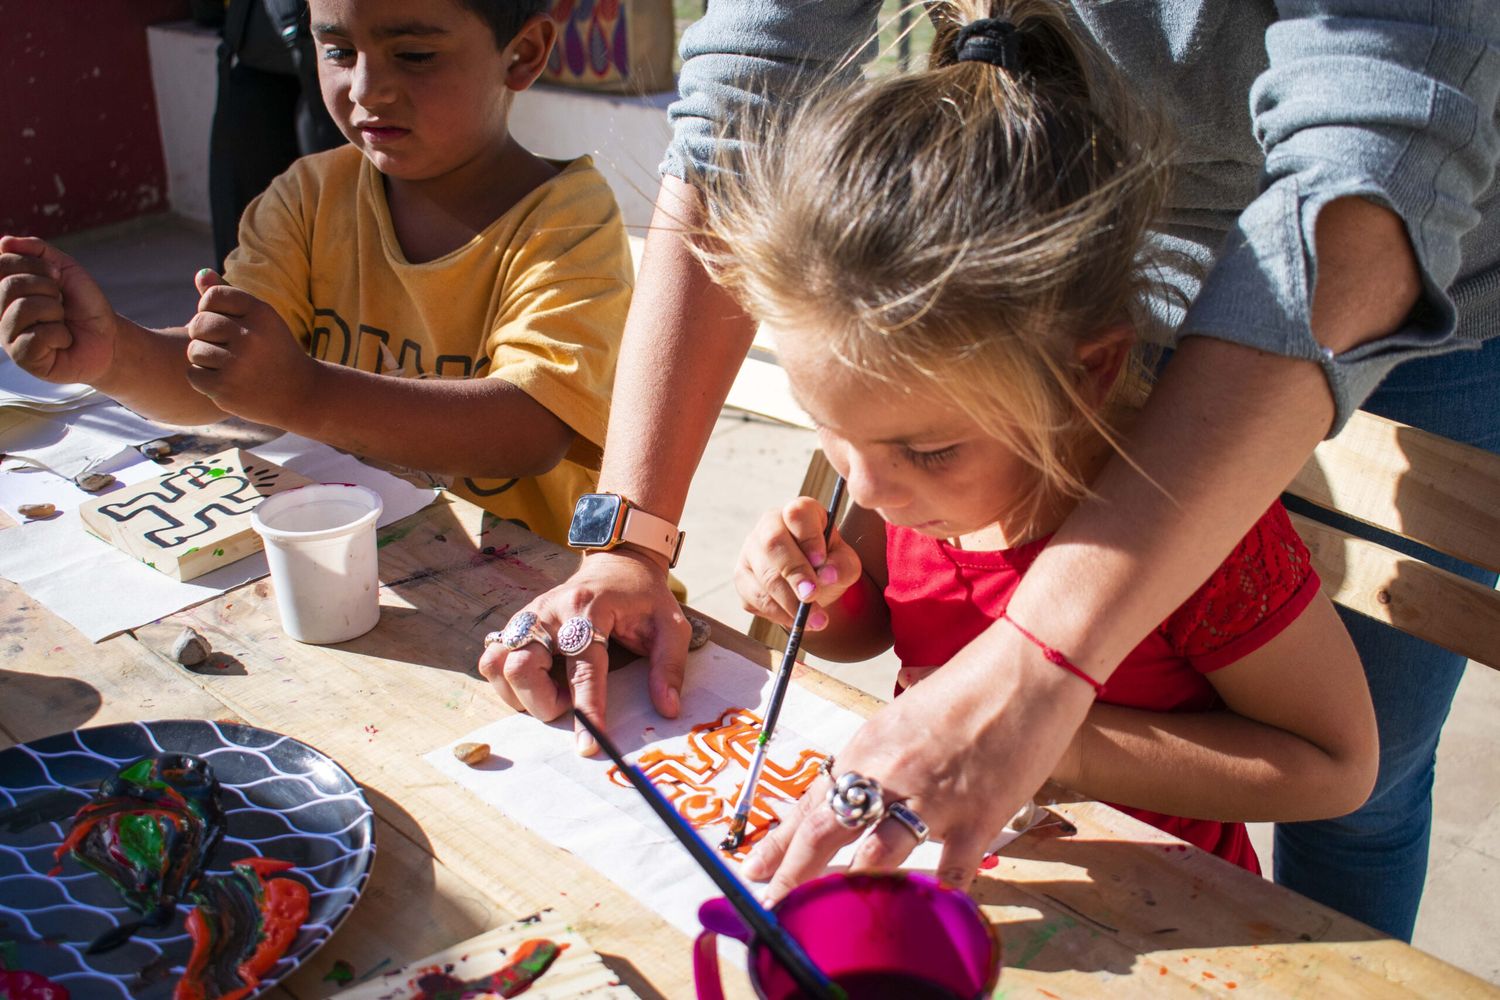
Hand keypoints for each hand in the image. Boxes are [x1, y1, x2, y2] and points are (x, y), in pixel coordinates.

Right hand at [0, 235, 117, 383]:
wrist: (108, 336)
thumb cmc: (83, 304)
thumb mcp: (64, 268)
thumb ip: (36, 250)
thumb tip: (4, 242)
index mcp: (5, 289)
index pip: (1, 263)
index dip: (34, 264)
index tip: (56, 274)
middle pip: (9, 285)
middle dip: (47, 288)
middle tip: (62, 301)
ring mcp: (8, 336)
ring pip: (22, 309)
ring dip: (54, 311)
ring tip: (62, 320)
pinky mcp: (22, 358)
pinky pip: (35, 337)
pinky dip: (59, 334)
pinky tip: (63, 340)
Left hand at [184, 270, 317, 422]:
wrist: (300, 393)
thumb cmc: (275, 351)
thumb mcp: (261, 320)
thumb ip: (230, 296)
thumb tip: (200, 274)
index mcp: (261, 313)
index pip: (213, 296)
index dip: (211, 308)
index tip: (224, 321)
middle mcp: (250, 337)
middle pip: (199, 324)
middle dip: (205, 335)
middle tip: (224, 346)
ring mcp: (238, 364)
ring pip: (194, 350)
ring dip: (205, 359)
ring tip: (228, 365)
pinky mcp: (225, 388)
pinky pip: (193, 374)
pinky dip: (204, 379)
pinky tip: (226, 380)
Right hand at [476, 547, 690, 755]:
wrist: (618, 563)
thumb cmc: (645, 597)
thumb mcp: (672, 626)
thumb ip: (668, 667)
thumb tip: (666, 709)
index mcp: (589, 610)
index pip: (582, 668)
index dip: (586, 709)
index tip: (589, 744)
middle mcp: (550, 611)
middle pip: (523, 667)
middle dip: (543, 703)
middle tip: (569, 704)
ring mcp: (528, 615)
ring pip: (497, 665)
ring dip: (520, 694)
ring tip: (553, 693)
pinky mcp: (517, 623)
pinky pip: (492, 660)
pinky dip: (507, 682)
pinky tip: (536, 683)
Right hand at [735, 497, 860, 631]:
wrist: (812, 585)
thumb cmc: (828, 564)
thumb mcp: (845, 563)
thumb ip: (843, 565)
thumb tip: (827, 574)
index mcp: (798, 513)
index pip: (797, 514)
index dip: (809, 538)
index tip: (821, 562)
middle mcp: (769, 526)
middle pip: (773, 542)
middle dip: (794, 572)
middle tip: (812, 595)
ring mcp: (750, 551)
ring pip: (763, 575)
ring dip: (789, 602)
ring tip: (815, 620)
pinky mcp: (742, 579)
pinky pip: (755, 598)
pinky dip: (778, 613)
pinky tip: (796, 620)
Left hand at [741, 624, 1094, 902]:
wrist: (1026, 671)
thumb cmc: (969, 686)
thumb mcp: (905, 720)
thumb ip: (878, 761)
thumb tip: (852, 796)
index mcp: (866, 746)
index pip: (810, 802)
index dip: (780, 842)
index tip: (756, 868)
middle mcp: (888, 774)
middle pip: (825, 833)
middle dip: (794, 874)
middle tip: (774, 904)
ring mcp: (931, 800)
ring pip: (875, 859)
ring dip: (851, 891)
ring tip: (834, 921)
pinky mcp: (976, 818)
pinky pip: (950, 872)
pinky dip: (938, 896)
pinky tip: (925, 914)